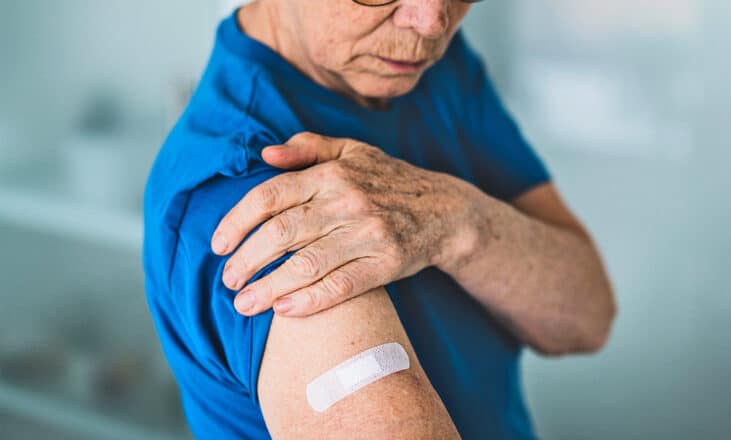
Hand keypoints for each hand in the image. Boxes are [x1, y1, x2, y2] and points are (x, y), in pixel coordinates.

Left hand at [211, 132, 477, 316]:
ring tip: (243, 303)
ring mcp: (369, 234)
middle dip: (247, 259)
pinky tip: (284, 311)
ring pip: (307, 264)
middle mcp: (348, 201)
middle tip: (227, 279)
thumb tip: (265, 153)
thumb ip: (308, 147)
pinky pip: (342, 285)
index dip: (238, 221)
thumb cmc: (389, 180)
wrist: (445, 210)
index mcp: (332, 173)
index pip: (271, 196)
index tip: (218, 244)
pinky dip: (311, 300)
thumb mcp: (352, 151)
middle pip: (282, 232)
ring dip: (269, 287)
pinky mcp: (387, 263)